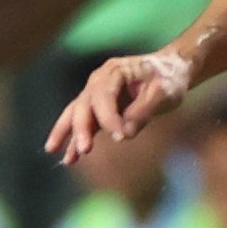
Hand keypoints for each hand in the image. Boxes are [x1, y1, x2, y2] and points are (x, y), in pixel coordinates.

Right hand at [45, 47, 195, 165]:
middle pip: (84, 104)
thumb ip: (143, 111)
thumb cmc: (169, 78)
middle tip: (84, 150)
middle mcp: (100, 79)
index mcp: (115, 71)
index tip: (120, 137)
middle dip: (81, 128)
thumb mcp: (163, 92)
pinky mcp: (99, 107)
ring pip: (76, 112)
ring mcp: (97, 92)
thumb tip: (125, 133)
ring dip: (67, 132)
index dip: (109, 118)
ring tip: (54, 151)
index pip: (104, 96)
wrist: (172, 69)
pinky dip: (75, 138)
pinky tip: (69, 158)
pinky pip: (84, 122)